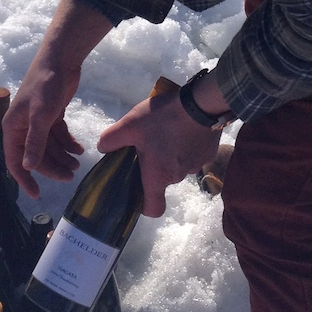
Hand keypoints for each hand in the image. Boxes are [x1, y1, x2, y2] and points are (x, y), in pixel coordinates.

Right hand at [4, 0, 112, 195]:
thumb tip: (27, 167)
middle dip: (52, 167)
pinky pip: (58, 136)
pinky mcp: (52, 115)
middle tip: (70, 176)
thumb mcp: (42, 114)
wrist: (60, 59)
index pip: (14, 160)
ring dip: (62, 157)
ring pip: (49, 147)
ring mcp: (38, 121)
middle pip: (35, 156)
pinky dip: (68, 143)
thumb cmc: (46, 85)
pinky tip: (80, 149)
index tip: (36, 194)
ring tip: (77, 165)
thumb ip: (35, 141)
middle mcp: (22, 126)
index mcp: (13, 127)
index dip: (24, 179)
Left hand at [97, 89, 222, 217]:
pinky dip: (186, 147)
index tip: (137, 189)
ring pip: (177, 166)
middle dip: (154, 166)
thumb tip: (103, 147)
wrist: (201, 103)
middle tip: (147, 143)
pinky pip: (193, 155)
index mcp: (158, 176)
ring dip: (171, 155)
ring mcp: (196, 166)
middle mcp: (178, 177)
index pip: (153, 208)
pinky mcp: (208, 154)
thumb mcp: (130, 125)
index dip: (144, 205)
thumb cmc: (163, 118)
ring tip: (166, 132)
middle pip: (163, 181)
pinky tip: (182, 128)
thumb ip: (111, 139)